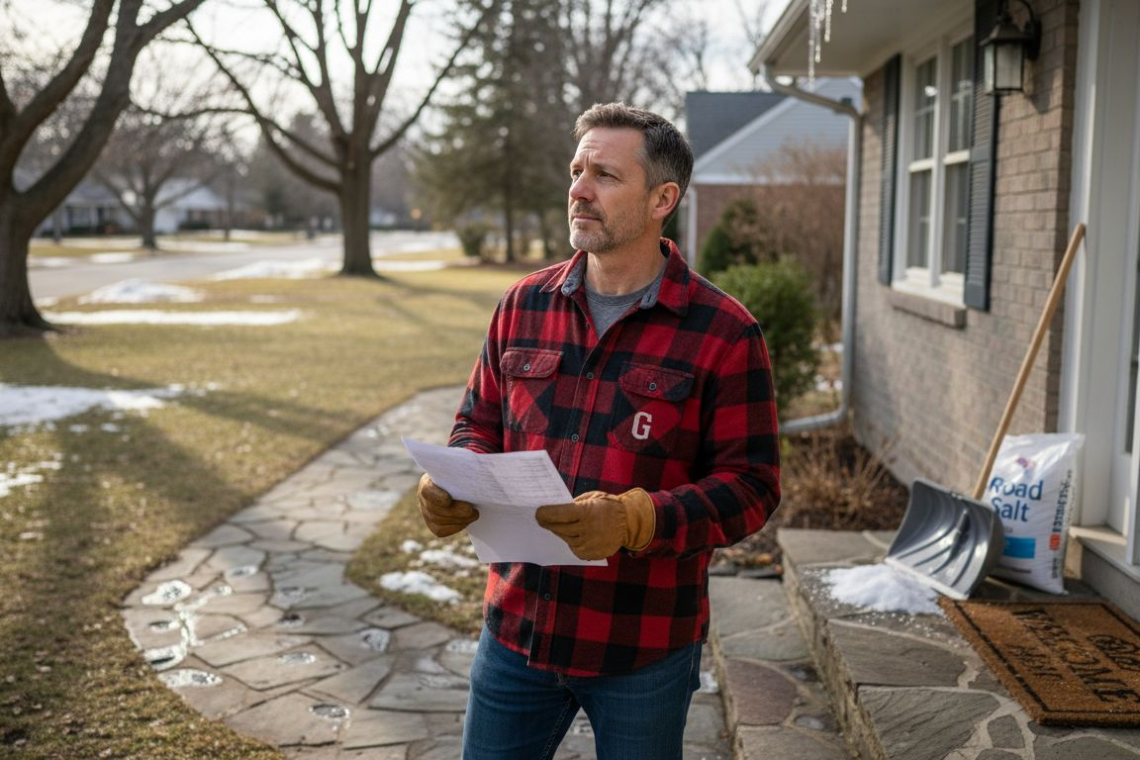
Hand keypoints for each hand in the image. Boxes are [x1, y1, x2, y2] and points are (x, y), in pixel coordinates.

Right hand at [417, 474, 478, 537]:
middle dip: (455, 512)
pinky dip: (456, 527)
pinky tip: (467, 521)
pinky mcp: (433, 525)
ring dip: (459, 520)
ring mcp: (426, 512)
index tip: (449, 500)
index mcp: (428, 482)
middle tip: (472, 510)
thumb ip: (465, 468)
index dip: (437, 497)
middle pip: (434, 510)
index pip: (427, 491)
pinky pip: (441, 530)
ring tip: (474, 514)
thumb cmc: (462, 473)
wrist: (462, 486)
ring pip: (438, 521)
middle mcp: (423, 498)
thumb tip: (475, 466)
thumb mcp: (462, 468)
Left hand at [535, 488, 654, 560]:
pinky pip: (575, 549)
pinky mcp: (592, 554)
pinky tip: (575, 535)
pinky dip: (572, 542)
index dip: (546, 514)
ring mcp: (589, 544)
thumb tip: (556, 511)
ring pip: (566, 539)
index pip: (560, 514)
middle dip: (549, 523)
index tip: (537, 513)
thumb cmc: (608, 506)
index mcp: (586, 512)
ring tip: (560, 526)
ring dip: (561, 532)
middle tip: (541, 519)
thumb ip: (575, 504)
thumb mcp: (592, 498)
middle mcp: (586, 530)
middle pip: (559, 528)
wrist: (629, 522)